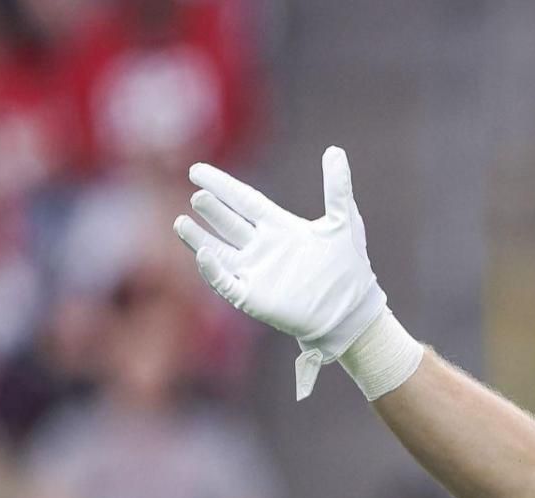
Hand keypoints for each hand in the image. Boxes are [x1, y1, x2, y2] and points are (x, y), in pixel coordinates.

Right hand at [175, 146, 394, 397]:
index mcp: (279, 226)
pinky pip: (225, 281)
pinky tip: (203, 255)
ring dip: (199, 238)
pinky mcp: (252, 297)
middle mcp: (262, 247)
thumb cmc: (349, 268)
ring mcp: (255, 272)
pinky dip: (212, 270)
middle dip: (212, 209)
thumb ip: (337, 187)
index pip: (243, 200)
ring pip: (218, 250)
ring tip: (180, 222)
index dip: (221, 185)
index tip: (196, 170)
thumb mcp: (344, 222)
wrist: (354, 311)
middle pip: (228, 222)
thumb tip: (335, 150)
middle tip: (198, 194)